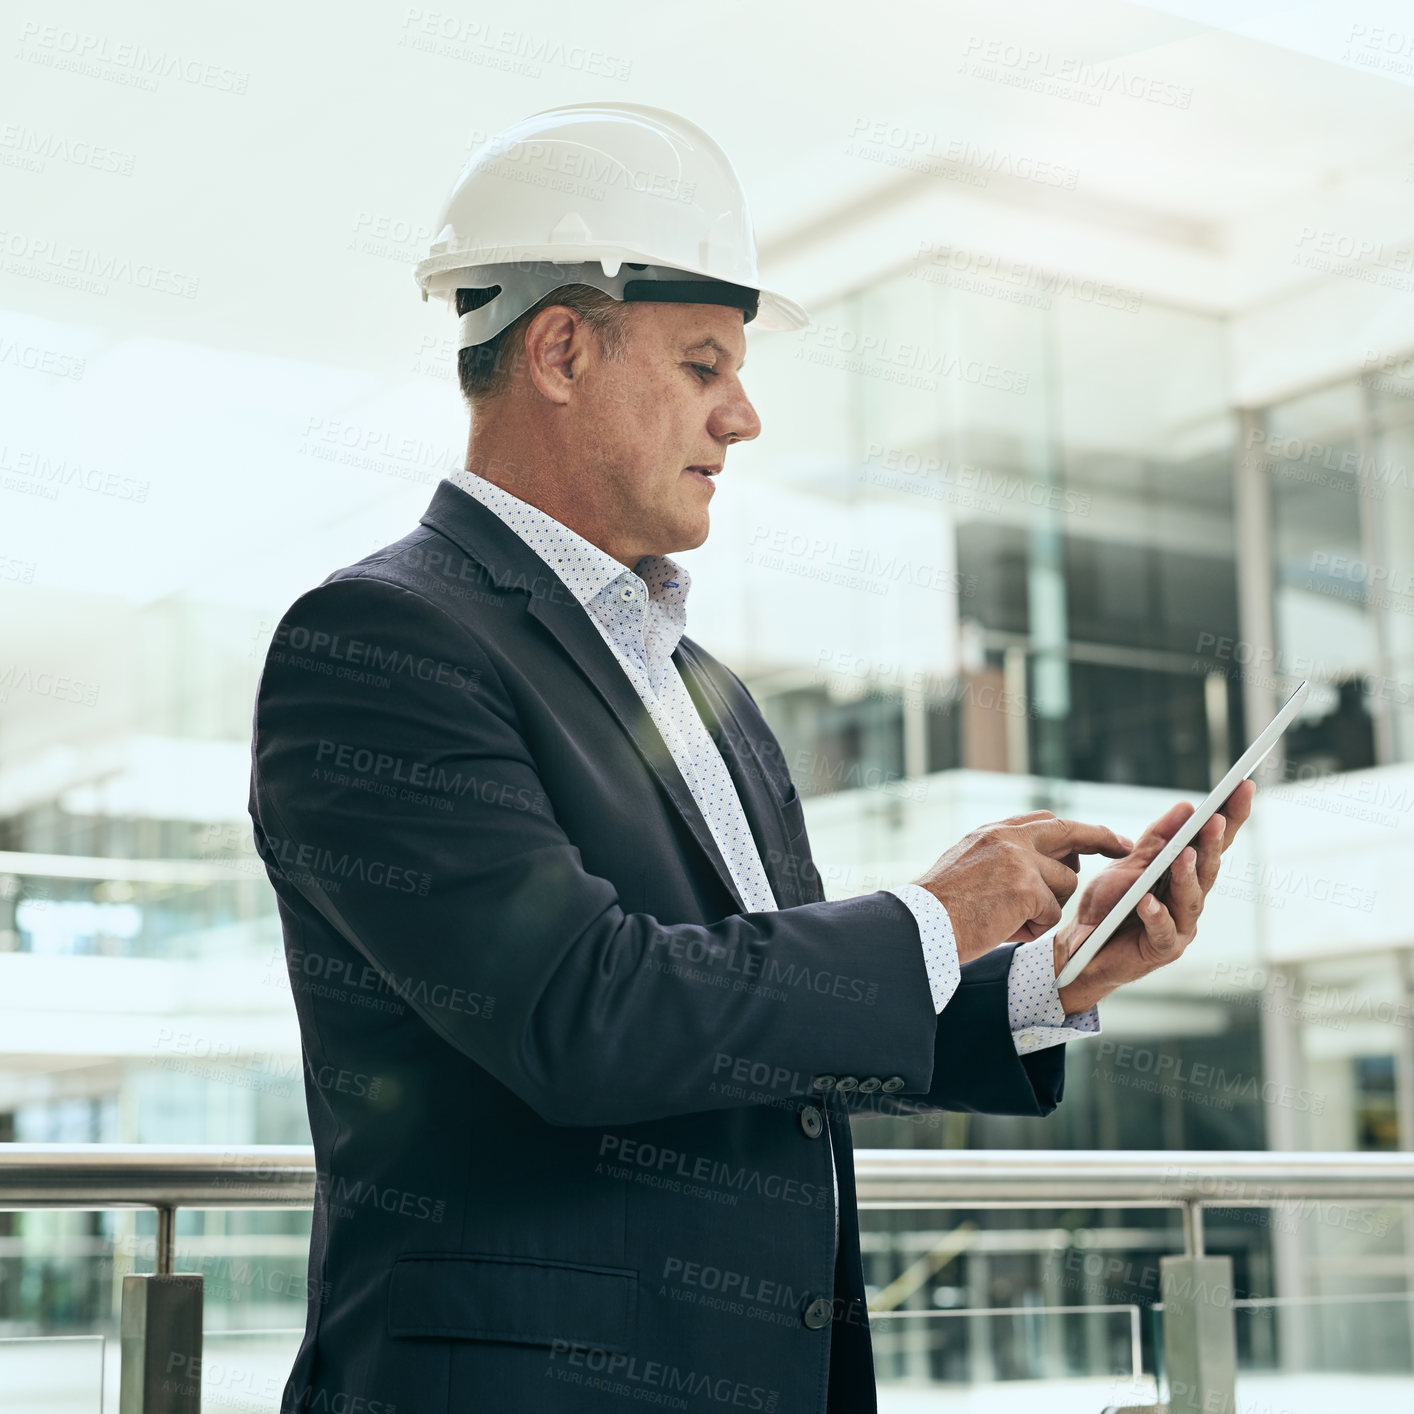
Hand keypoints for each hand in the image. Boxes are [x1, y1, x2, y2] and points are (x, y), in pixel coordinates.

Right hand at [913, 811, 1133, 963]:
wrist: (921, 924)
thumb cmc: (940, 906)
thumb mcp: (968, 865)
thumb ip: (1003, 858)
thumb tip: (1042, 867)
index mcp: (994, 832)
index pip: (1046, 821)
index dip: (1077, 830)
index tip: (1104, 836)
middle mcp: (1008, 838)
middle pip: (1070, 834)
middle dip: (1102, 839)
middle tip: (1123, 848)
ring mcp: (1019, 860)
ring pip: (1064, 884)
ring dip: (1047, 908)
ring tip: (1011, 920)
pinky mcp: (1026, 888)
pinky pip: (1051, 914)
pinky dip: (1033, 928)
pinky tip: (1006, 929)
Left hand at [1053, 779, 1255, 1013]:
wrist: (1082, 945)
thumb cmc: (1109, 905)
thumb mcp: (1129, 864)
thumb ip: (1157, 840)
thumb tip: (1186, 806)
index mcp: (1186, 876)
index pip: (1212, 843)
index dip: (1230, 816)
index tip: (1244, 785)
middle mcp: (1190, 901)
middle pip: (1208, 868)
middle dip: (1214, 842)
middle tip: (1217, 817)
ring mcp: (1180, 927)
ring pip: (1191, 898)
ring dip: (1188, 875)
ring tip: (1186, 854)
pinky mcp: (1162, 949)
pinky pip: (1162, 930)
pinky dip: (1156, 915)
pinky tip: (1147, 902)